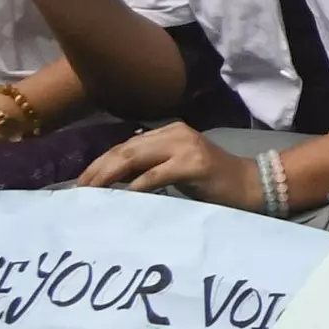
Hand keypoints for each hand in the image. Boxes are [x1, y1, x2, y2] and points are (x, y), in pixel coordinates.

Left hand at [80, 122, 275, 204]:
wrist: (250, 185)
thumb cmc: (211, 181)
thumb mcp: (174, 167)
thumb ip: (148, 166)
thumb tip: (109, 179)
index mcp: (169, 130)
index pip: (124, 145)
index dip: (99, 163)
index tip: (80, 183)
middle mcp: (175, 133)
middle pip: (124, 150)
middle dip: (97, 170)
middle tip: (78, 192)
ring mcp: (186, 146)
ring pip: (134, 158)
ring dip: (108, 177)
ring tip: (90, 194)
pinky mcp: (194, 164)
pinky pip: (156, 174)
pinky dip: (136, 187)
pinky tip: (122, 197)